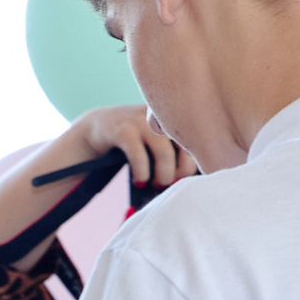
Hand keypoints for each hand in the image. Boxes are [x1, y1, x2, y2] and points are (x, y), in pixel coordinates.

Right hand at [71, 103, 197, 188]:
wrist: (99, 126)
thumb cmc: (137, 140)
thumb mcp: (159, 140)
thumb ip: (176, 151)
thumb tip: (190, 179)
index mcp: (177, 116)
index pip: (200, 139)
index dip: (196, 163)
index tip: (187, 177)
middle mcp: (162, 115)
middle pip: (187, 146)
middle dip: (182, 172)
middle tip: (172, 183)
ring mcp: (142, 121)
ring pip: (164, 153)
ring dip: (164, 176)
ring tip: (157, 184)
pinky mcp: (123, 130)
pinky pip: (139, 157)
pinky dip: (141, 174)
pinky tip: (139, 181)